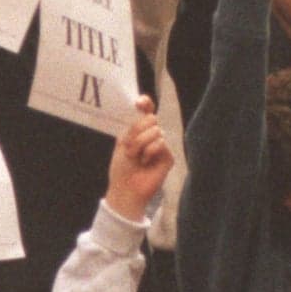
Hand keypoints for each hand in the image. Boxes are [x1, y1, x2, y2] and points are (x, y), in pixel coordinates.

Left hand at [104, 98, 171, 221]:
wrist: (125, 188)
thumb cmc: (122, 168)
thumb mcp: (123, 143)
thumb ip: (134, 127)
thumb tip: (148, 114)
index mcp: (139, 131)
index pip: (146, 112)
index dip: (146, 103)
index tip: (139, 102)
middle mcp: (151, 136)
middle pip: (151, 119)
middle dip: (137, 132)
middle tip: (130, 148)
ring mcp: (161, 146)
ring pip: (156, 131)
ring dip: (141, 144)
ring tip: (136, 158)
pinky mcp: (168, 157)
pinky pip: (161, 143)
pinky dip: (149, 152)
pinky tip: (146, 162)